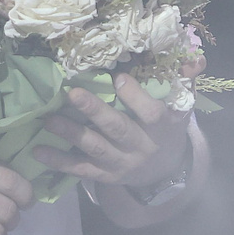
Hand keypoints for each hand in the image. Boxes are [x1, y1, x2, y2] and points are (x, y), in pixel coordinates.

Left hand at [31, 72, 189, 188]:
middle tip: (72, 94)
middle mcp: (141, 147)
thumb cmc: (168, 128)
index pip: (151, 113)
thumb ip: (186, 81)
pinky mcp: (104, 176)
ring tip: (49, 119)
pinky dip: (59, 162)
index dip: (136, 97)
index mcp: (162, 127)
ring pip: (95, 148)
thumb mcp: (182, 106)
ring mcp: (121, 163)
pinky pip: (80, 170)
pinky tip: (39, 150)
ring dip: (71, 133)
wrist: (165, 171)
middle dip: (95, 112)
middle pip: (117, 129)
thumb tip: (194, 58)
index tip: (118, 78)